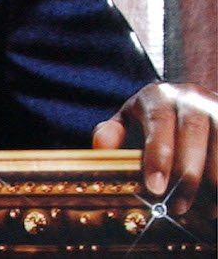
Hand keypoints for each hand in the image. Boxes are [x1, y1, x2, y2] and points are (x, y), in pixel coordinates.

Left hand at [93, 82, 216, 214]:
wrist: (191, 100)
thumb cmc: (153, 118)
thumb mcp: (129, 119)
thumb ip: (113, 133)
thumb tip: (101, 149)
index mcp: (158, 96)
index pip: (158, 123)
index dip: (158, 156)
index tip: (154, 187)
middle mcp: (190, 97)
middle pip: (192, 133)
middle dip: (187, 173)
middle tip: (178, 206)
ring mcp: (216, 107)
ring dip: (215, 180)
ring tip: (206, 210)